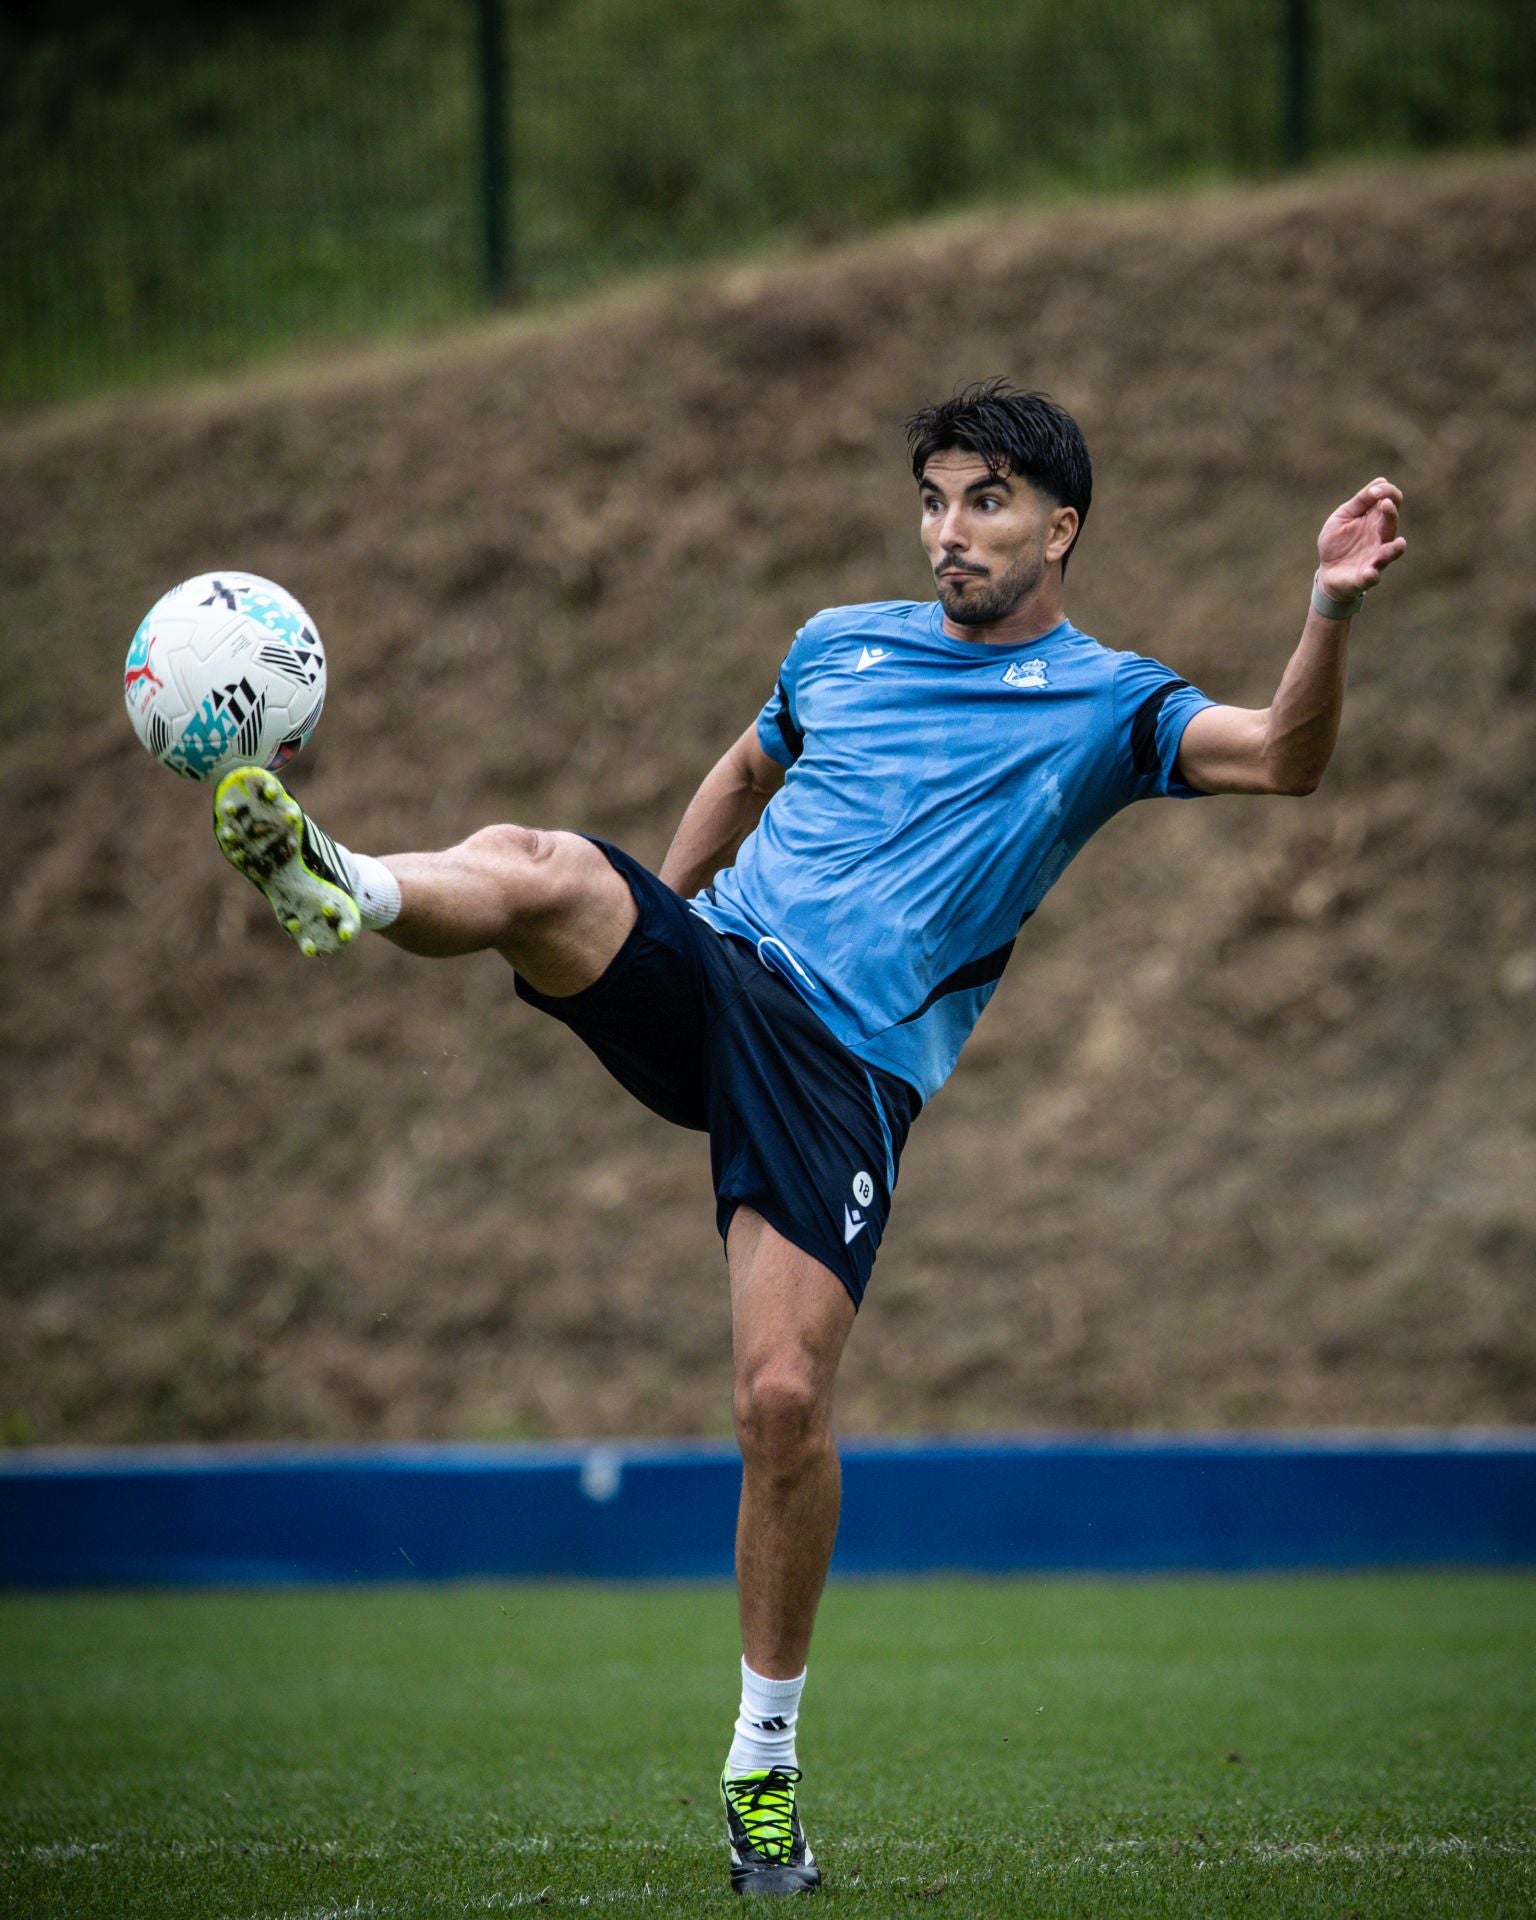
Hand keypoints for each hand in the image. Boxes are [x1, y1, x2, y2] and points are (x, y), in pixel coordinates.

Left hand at [1317, 478, 1405, 601]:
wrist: (1327, 571)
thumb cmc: (1338, 541)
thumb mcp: (1344, 517)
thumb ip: (1360, 501)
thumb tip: (1381, 481)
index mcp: (1376, 520)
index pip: (1392, 501)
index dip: (1387, 493)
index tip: (1375, 491)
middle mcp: (1381, 538)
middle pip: (1392, 524)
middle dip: (1390, 514)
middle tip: (1385, 504)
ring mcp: (1375, 558)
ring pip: (1389, 553)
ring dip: (1394, 549)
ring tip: (1399, 544)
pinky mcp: (1365, 577)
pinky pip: (1372, 577)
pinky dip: (1372, 575)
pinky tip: (1370, 572)